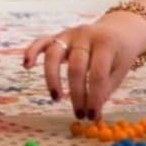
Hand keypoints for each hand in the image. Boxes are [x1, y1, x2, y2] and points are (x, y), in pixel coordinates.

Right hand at [23, 11, 145, 119]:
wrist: (119, 29)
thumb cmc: (119, 55)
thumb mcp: (119, 71)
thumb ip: (104, 91)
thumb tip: (92, 116)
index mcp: (106, 44)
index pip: (97, 73)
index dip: (95, 97)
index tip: (92, 116)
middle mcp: (85, 35)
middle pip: (76, 66)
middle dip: (77, 93)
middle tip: (79, 114)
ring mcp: (70, 33)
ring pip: (54, 53)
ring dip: (52, 78)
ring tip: (56, 98)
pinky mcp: (59, 35)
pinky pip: (42, 42)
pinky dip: (32, 52)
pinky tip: (26, 65)